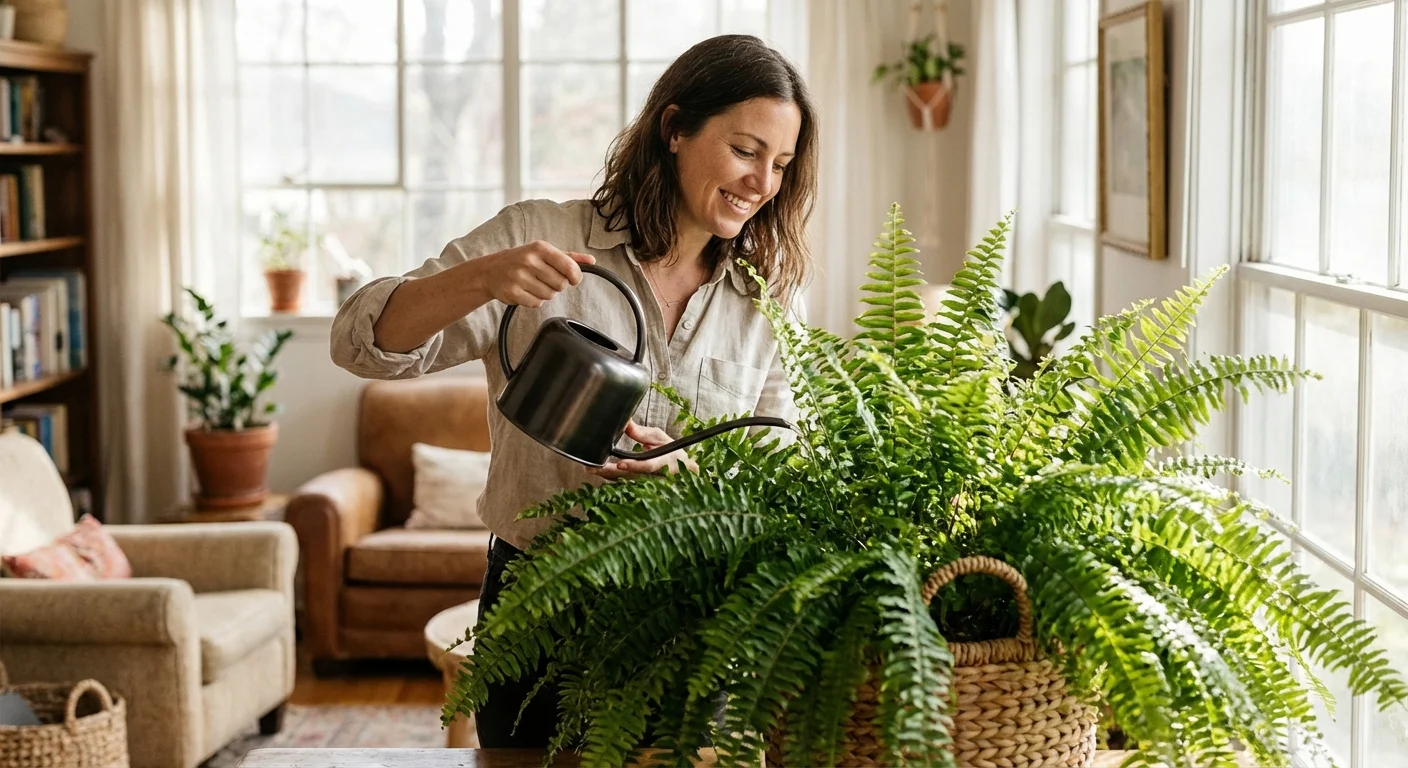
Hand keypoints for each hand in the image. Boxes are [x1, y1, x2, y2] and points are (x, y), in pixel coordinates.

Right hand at [472, 240, 595, 307]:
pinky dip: (534, 300)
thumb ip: (569, 257)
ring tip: (534, 284)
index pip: (568, 266)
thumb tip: (592, 261)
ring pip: (549, 295)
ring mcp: (519, 276)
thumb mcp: (545, 253)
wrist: (491, 270)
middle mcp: (529, 260)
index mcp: (540, 248)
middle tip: (546, 280)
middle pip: (561, 284)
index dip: (576, 277)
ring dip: (545, 293)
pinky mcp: (513, 292)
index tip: (574, 280)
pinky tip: (526, 291)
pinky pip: (536, 303)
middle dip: (557, 285)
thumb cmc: (522, 260)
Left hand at [586, 421, 697, 479]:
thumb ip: (642, 433)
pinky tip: (596, 471)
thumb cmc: (670, 451)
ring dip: (606, 476)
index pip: (647, 466)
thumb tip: (626, 423)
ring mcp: (645, 485)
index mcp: (663, 463)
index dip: (634, 466)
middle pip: (630, 477)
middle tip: (592, 467)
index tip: (620, 463)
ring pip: (623, 482)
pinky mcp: (637, 487)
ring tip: (590, 468)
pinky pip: (621, 483)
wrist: (681, 470)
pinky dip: (608, 478)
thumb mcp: (659, 438)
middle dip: (610, 473)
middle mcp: (653, 477)